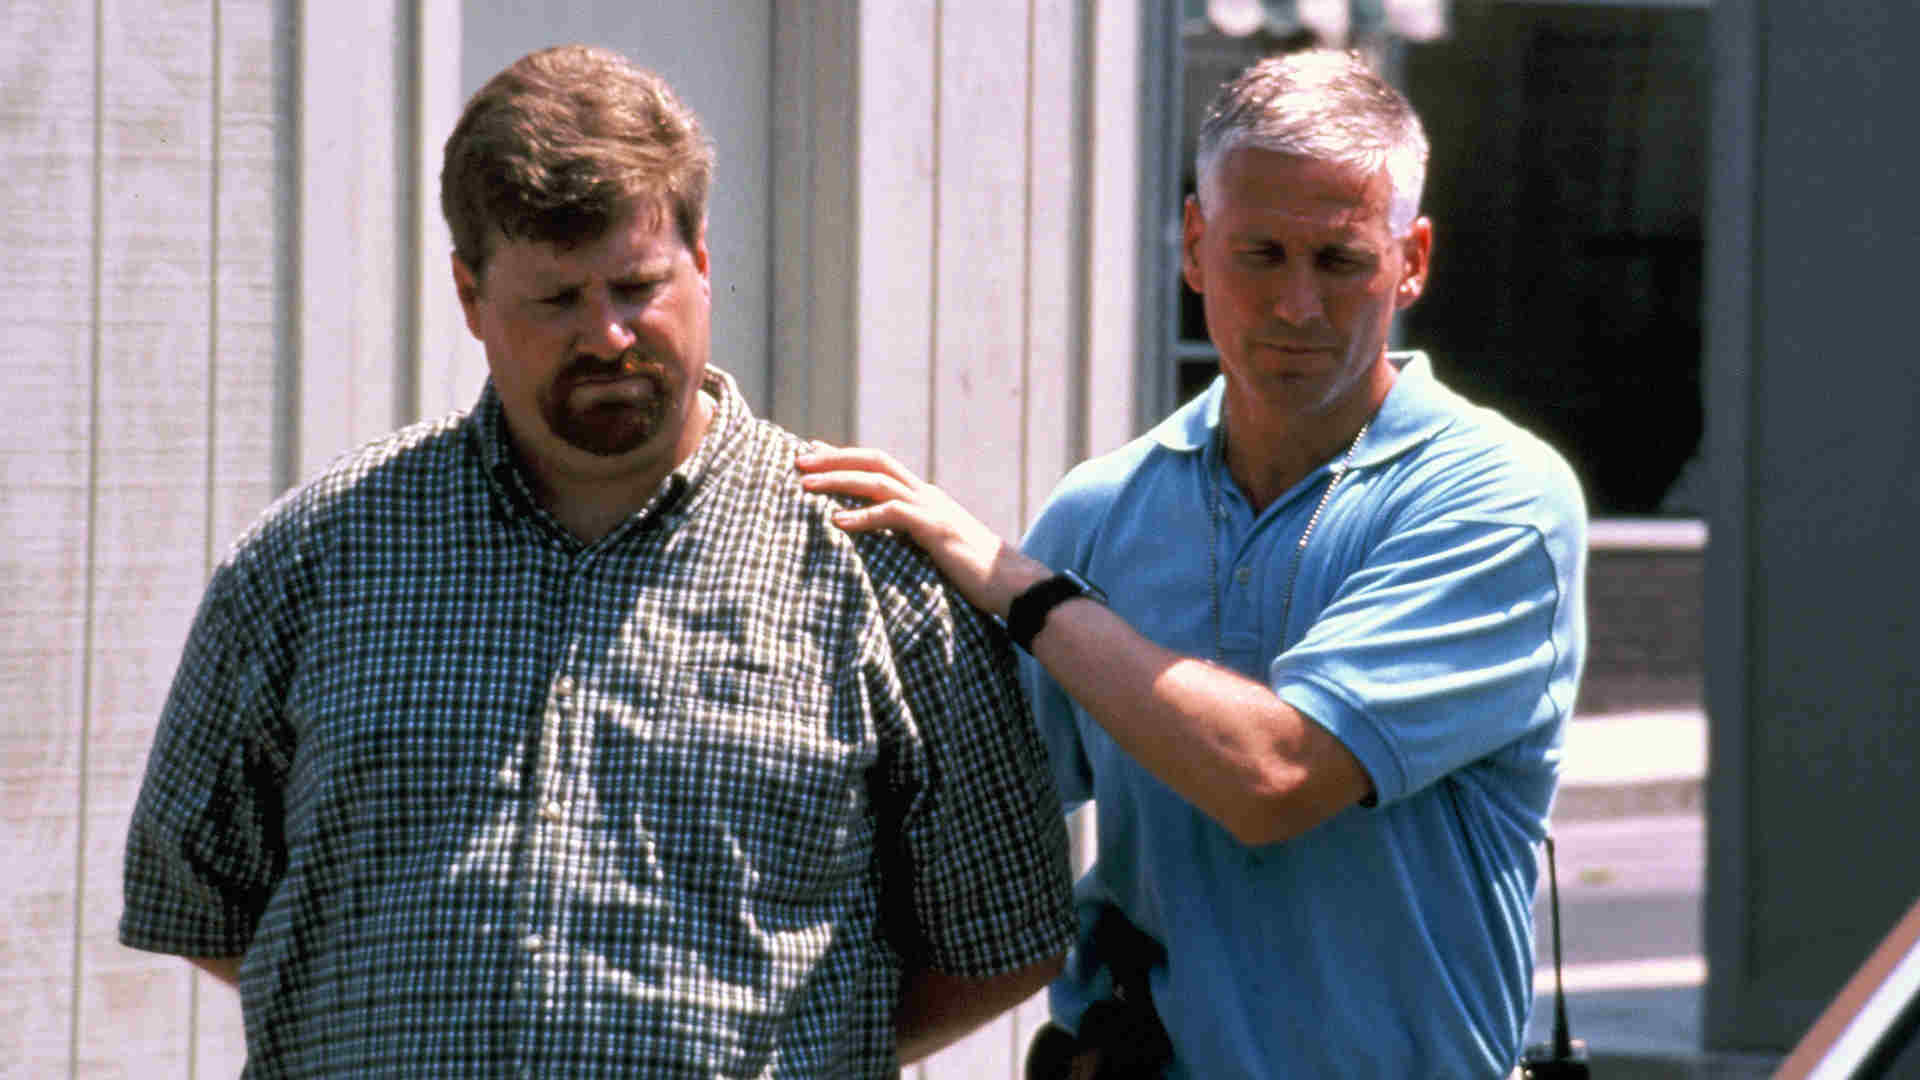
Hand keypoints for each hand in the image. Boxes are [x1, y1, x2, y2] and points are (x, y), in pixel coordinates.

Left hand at [794, 443, 1051, 617]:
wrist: (1013, 584)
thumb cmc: (974, 574)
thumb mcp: (935, 550)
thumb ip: (911, 539)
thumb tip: (885, 543)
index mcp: (924, 496)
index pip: (878, 466)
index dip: (844, 456)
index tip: (811, 452)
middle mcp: (926, 494)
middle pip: (873, 461)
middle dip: (833, 458)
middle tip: (798, 461)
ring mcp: (932, 508)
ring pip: (877, 481)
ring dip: (838, 481)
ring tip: (805, 486)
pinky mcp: (936, 528)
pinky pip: (893, 514)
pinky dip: (863, 516)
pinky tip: (836, 522)